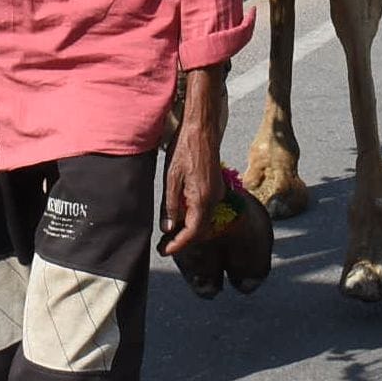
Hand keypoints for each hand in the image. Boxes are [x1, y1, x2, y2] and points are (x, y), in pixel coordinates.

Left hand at [160, 65, 226, 255]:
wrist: (202, 129)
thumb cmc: (184, 150)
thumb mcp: (172, 179)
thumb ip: (171, 206)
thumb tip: (168, 228)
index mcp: (203, 198)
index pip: (193, 232)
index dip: (178, 245)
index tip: (164, 251)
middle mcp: (214, 198)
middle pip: (201, 230)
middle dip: (183, 240)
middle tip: (163, 246)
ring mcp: (218, 192)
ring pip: (204, 220)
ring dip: (188, 230)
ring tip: (169, 234)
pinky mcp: (216, 186)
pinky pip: (206, 209)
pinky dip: (194, 218)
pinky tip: (180, 215)